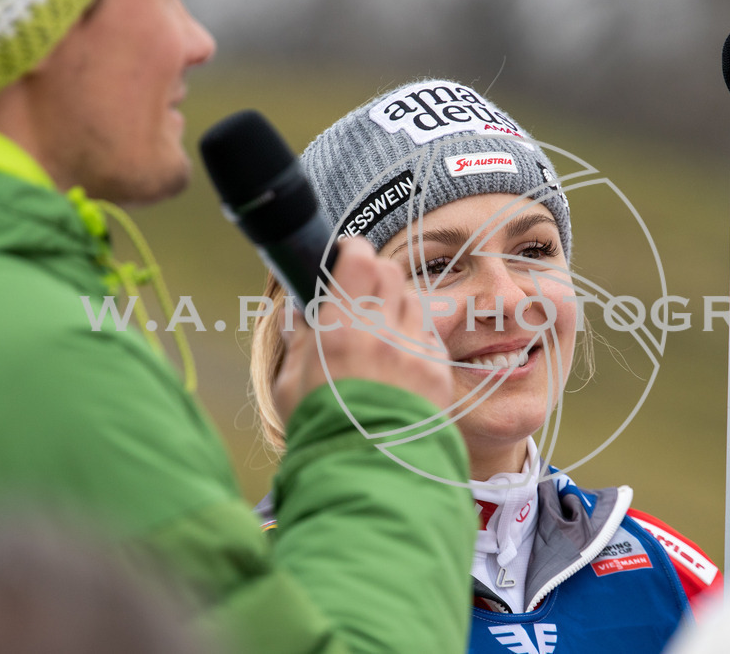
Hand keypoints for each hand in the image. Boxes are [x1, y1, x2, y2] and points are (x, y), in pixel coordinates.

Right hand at [273, 238, 451, 421]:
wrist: (369, 479)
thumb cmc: (322, 434)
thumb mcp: (290, 386)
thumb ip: (299, 341)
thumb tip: (299, 312)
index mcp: (341, 333)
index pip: (359, 260)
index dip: (353, 250)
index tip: (347, 254)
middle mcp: (382, 335)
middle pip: (391, 273)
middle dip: (376, 277)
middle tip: (362, 296)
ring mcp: (415, 353)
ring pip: (413, 304)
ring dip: (397, 310)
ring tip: (380, 339)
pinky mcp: (438, 373)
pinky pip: (429, 339)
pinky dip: (415, 343)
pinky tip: (400, 368)